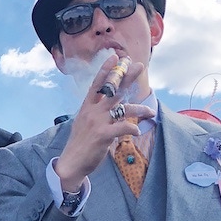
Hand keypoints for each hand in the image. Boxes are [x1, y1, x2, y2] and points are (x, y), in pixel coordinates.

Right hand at [54, 55, 154, 191]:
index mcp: (86, 107)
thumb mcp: (83, 124)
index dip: (106, 70)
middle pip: (113, 90)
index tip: (115, 57)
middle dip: (127, 77)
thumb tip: (108, 109)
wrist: (71, 164)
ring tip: (150, 111)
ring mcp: (97, 122)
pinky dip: (133, 128)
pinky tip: (138, 131)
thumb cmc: (79, 144)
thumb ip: (95, 114)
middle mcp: (92, 111)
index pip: (97, 84)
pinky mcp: (103, 135)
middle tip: (139, 65)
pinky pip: (123, 127)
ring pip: (123, 108)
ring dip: (139, 109)